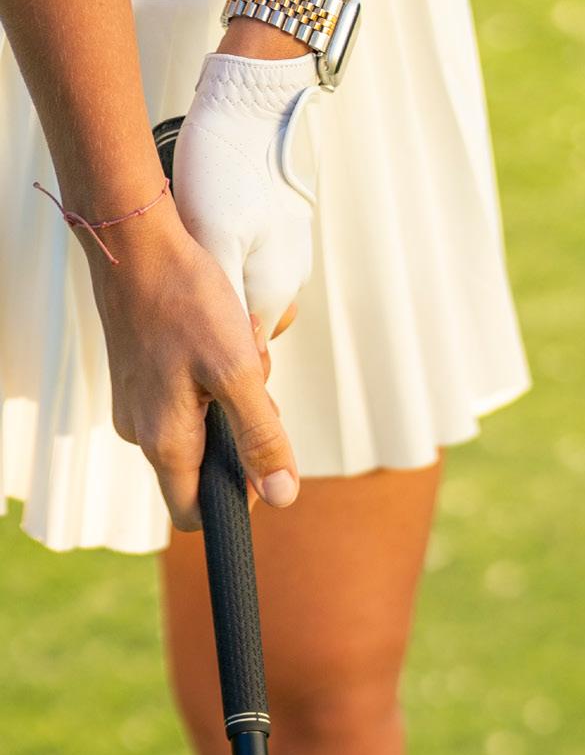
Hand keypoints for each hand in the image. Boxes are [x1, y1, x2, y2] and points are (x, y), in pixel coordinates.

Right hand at [88, 191, 299, 530]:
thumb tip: (281, 496)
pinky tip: (213, 337)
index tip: (258, 459)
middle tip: (254, 384)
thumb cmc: (183, 298)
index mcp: (164, 442)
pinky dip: (208, 377)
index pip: (193, 514)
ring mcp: (135, 404)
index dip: (233, 500)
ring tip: (233, 348)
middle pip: (200, 468)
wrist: (133, 240)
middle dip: (238, 435)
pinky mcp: (136, 377)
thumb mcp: (237, 370)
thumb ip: (260, 437)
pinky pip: (181, 398)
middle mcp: (141, 432)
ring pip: (195, 428)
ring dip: (227, 399)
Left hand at [171, 47, 320, 346]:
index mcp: (274, 293)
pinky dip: (225, 251)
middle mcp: (289, 279)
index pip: (244, 356)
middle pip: (243, 325)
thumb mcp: (212, 243)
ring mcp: (288, 251)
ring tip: (188, 247)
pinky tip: (206, 224)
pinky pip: (249, 257)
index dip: (211, 350)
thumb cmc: (226, 168)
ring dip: (215, 280)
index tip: (178, 326)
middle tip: (176, 281)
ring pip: (244, 289)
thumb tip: (234, 357)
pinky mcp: (279, 226)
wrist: (251, 101)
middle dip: (211, 314)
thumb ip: (224, 305)